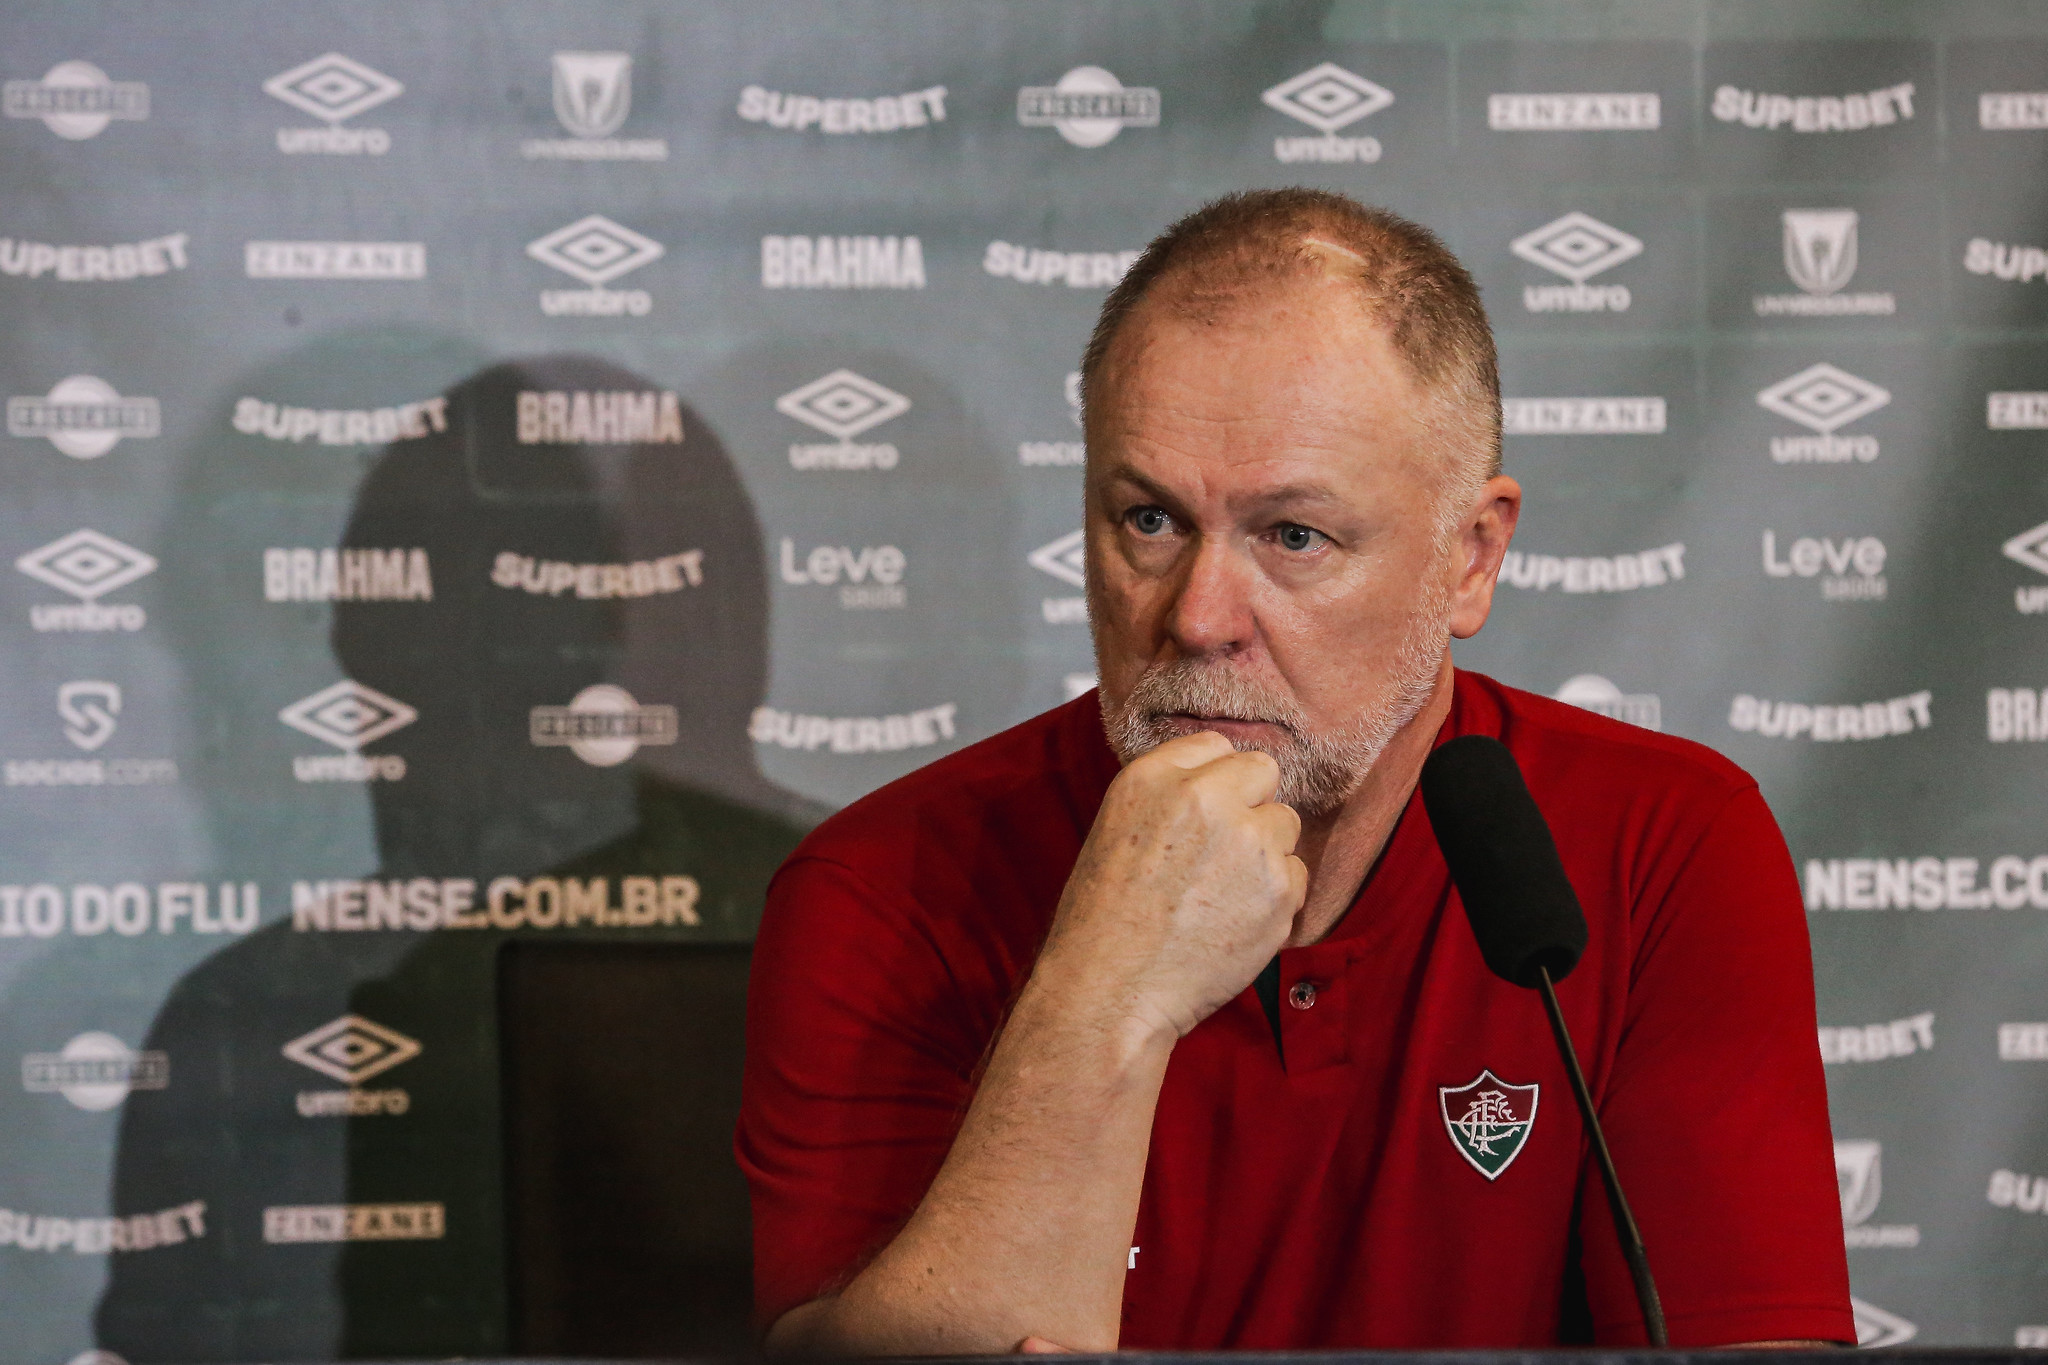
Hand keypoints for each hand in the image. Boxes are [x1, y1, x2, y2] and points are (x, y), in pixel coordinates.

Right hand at [1035, 731, 1306, 1042]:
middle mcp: (1205, 798)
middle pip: (1263, 771)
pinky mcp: (1281, 889)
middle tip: (1223, 849)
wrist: (1112, 990)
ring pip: (1285, 823)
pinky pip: (1297, 874)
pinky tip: (1234, 920)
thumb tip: (1224, 785)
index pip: (1214, 745)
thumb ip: (1171, 794)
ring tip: (1222, 893)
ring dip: (1266, 851)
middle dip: (1251, 804)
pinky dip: (1275, 897)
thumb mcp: (1117, 827)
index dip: (1214, 781)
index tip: (1205, 812)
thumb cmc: (1105, 918)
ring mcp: (1249, 841)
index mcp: (1153, 777)